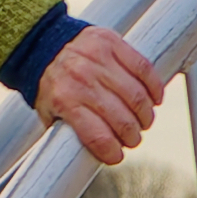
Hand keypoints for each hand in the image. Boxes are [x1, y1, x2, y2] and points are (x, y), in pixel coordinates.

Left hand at [35, 24, 162, 166]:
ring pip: (137, 96)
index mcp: (65, 100)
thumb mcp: (47, 110)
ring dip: (146, 116)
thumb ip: (66, 130)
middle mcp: (83, 80)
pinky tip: (155, 99)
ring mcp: (100, 61)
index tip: (117, 156)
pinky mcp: (113, 44)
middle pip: (122, 119)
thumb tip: (85, 155)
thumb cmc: (48, 80)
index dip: (113, 153)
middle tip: (133, 139)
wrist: (41, 41)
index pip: (98, 136)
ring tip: (144, 121)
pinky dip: (155, 88)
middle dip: (132, 136)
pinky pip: (143, 68)